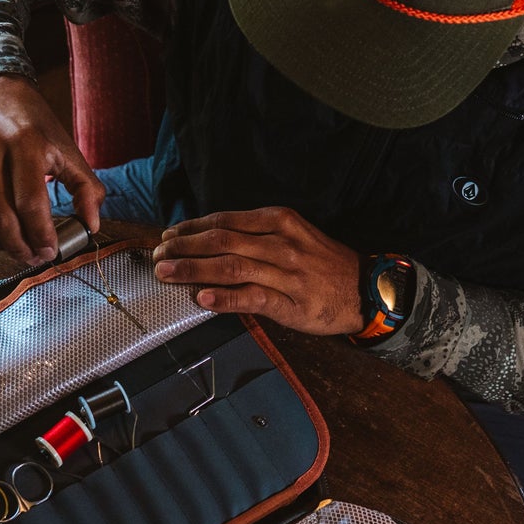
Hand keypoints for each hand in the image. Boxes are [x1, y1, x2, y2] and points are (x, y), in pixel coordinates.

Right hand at [0, 76, 104, 265]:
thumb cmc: (31, 121)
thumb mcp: (64, 146)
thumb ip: (85, 186)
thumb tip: (91, 226)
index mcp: (23, 141)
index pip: (30, 202)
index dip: (41, 235)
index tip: (50, 251)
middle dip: (19, 246)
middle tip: (34, 257)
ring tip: (15, 249)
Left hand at [151, 206, 363, 335]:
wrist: (365, 290)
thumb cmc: (321, 263)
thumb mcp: (292, 236)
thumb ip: (255, 235)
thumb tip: (209, 240)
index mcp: (278, 221)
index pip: (224, 221)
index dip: (191, 229)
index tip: (167, 236)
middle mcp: (280, 243)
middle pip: (221, 241)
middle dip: (183, 248)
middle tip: (157, 255)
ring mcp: (285, 273)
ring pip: (231, 266)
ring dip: (192, 270)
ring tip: (165, 273)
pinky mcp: (290, 303)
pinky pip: (252, 298)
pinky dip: (224, 298)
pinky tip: (201, 299)